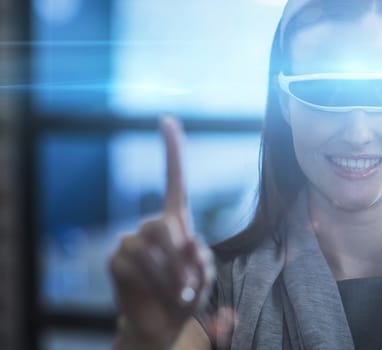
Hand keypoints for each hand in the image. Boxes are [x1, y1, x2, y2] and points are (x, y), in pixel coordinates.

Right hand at [109, 117, 214, 347]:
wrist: (162, 322)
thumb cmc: (187, 295)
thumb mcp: (204, 278)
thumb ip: (202, 260)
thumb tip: (190, 240)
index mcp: (177, 221)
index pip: (175, 180)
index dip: (172, 151)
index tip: (167, 119)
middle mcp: (151, 225)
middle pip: (162, 226)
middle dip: (178, 258)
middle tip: (189, 285)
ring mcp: (129, 240)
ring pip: (148, 248)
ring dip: (169, 275)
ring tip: (178, 295)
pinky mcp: (116, 260)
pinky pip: (132, 265)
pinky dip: (152, 282)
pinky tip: (158, 294)